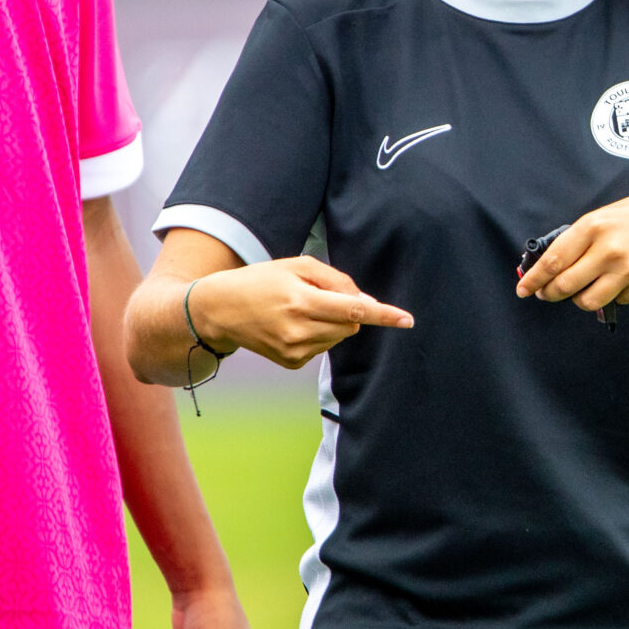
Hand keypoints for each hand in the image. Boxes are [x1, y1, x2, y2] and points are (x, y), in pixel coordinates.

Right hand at [186, 256, 412, 371]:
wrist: (221, 310)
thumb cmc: (262, 281)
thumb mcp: (297, 265)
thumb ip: (336, 280)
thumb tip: (366, 300)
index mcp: (301, 300)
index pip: (354, 309)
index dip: (384, 314)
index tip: (407, 320)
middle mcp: (299, 330)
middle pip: (351, 324)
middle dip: (350, 310)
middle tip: (321, 296)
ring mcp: (294, 350)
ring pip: (340, 336)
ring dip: (334, 322)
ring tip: (301, 309)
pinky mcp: (291, 363)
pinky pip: (323, 347)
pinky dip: (319, 334)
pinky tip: (294, 325)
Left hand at [516, 185, 628, 312]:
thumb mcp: (605, 215)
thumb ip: (579, 239)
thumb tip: (548, 266)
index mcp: (594, 226)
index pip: (553, 261)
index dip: (534, 279)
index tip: (524, 288)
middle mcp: (609, 249)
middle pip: (565, 285)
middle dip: (550, 293)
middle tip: (547, 294)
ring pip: (587, 301)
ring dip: (579, 299)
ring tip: (583, 288)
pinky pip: (617, 301)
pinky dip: (612, 295)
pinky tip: (619, 280)